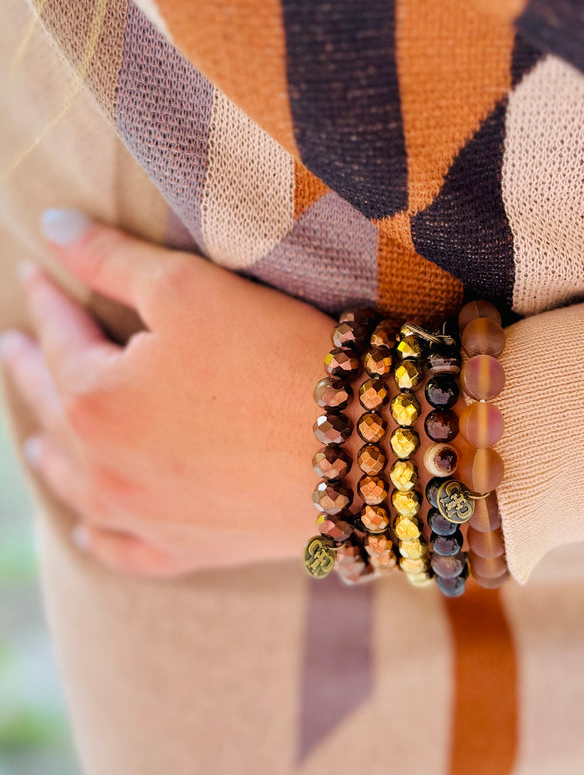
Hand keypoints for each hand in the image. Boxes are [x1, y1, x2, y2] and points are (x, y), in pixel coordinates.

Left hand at [0, 211, 332, 575]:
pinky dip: (99, 538)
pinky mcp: (190, 549)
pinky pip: (125, 549)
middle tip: (13, 349)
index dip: (47, 298)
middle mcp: (106, 468)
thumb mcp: (188, 287)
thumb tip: (54, 225)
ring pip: (77, 485)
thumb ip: (113, 258)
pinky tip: (85, 531)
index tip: (34, 273)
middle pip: (55, 411)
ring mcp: (146, 517)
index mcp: (94, 400)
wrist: (357, 448)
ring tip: (31, 440)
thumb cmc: (272, 356)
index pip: (61, 336)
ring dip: (51, 456)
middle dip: (31, 371)